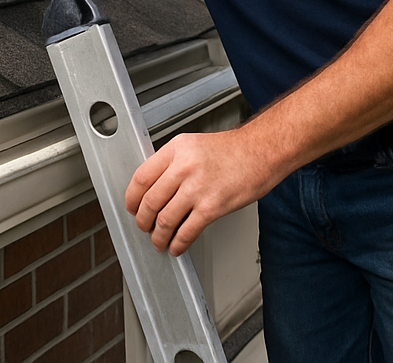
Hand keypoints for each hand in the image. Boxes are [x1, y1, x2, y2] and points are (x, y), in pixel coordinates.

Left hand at [124, 129, 263, 256]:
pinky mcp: (213, 207)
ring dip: (158, 236)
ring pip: (165, 219)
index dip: (132, 198)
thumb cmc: (232, 150)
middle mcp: (184, 167)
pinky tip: (177, 246)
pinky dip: (178, 243)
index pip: (142, 177)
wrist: (261, 152)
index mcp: (176, 149)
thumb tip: (154, 186)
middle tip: (143, 227)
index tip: (131, 207)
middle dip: (143, 220)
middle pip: (150, 201)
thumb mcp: (193, 145)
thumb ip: (172, 162)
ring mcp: (198, 188)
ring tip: (158, 241)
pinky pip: (187, 231)